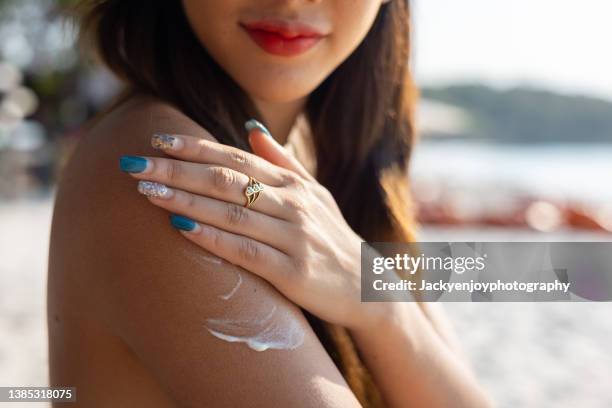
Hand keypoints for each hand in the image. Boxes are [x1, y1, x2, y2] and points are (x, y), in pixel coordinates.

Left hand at [119, 121, 383, 331]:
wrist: (369, 288)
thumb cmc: (332, 238)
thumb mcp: (315, 194)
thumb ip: (283, 161)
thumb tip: (249, 127)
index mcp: (293, 185)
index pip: (237, 157)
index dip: (196, 147)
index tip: (158, 140)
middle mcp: (293, 205)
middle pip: (227, 180)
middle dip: (177, 169)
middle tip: (134, 164)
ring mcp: (293, 238)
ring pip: (232, 212)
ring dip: (186, 199)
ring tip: (146, 191)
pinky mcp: (294, 272)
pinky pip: (246, 252)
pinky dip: (212, 237)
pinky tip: (180, 227)